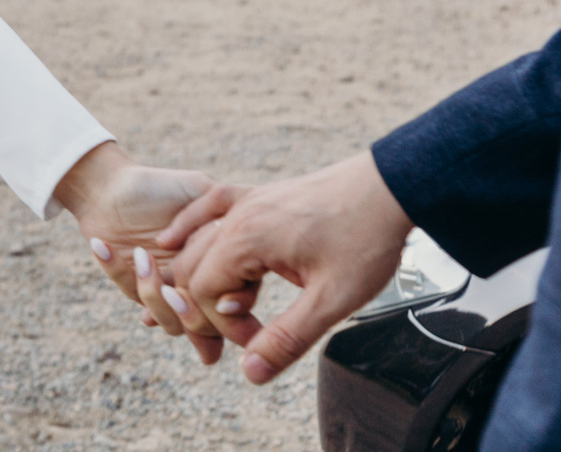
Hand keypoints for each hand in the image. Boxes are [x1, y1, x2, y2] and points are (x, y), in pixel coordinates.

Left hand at [54, 142, 225, 364]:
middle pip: (206, 327)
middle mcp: (196, 287)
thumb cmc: (163, 186)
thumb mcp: (202, 190)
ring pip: (170, 322)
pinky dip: (117, 270)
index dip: (237, 311)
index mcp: (220, 267)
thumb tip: (249, 237)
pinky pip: (129, 290)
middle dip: (195, 317)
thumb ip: (227, 211)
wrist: (116, 184)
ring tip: (142, 257)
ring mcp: (166, 290)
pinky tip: (104, 246)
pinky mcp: (133, 285)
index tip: (225, 302)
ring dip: (155, 294)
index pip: (238, 304)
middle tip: (178, 292)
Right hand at [151, 149, 412, 384]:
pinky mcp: (260, 194)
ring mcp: (247, 201)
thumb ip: (287, 338)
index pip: (204, 291)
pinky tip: (170, 239)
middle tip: (243, 328)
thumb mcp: (331, 300)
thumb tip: (251, 372)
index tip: (258, 339)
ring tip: (227, 301)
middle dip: (206, 304)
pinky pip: (209, 207)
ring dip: (199, 274)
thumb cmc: (365, 239)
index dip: (222, 324)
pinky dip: (187, 226)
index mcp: (247, 240)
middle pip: (191, 267)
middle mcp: (238, 216)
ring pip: (197, 240)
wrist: (390, 187)